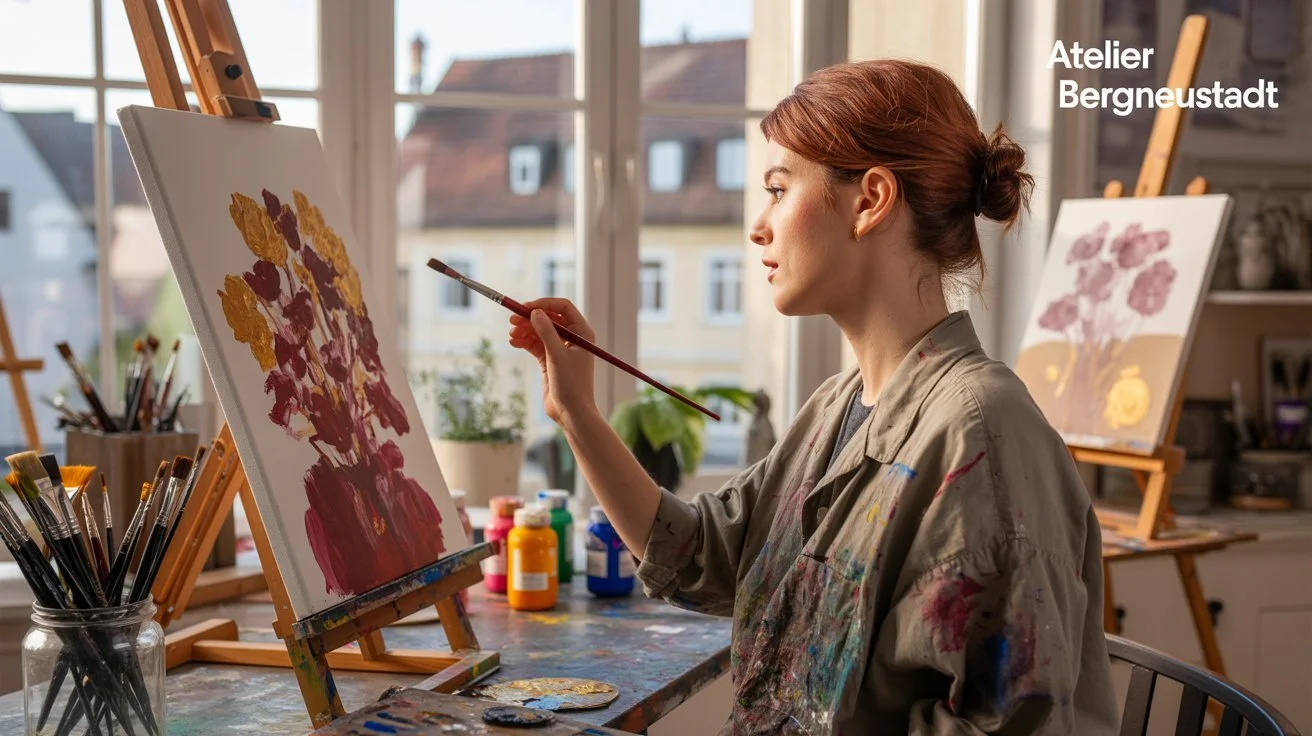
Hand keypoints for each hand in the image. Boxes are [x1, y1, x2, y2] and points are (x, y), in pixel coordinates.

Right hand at [508, 298, 597, 425]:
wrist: (571, 413)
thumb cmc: (571, 385)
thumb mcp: (557, 356)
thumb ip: (546, 332)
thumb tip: (535, 312)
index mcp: (582, 333)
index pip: (563, 307)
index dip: (544, 304)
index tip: (525, 307)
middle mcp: (572, 338)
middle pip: (548, 318)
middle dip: (530, 318)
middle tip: (511, 320)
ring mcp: (560, 348)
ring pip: (539, 331)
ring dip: (524, 330)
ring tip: (512, 335)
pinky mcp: (549, 360)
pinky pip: (535, 344)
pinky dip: (524, 341)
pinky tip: (514, 342)